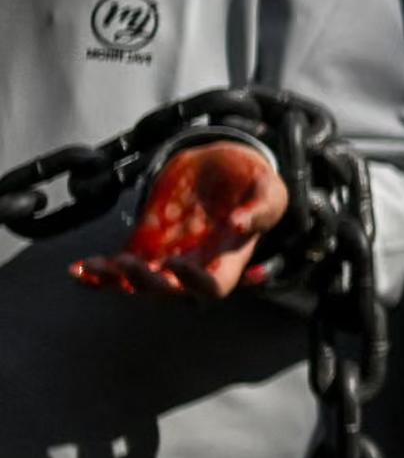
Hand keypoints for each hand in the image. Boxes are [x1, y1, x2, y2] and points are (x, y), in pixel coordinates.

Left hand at [72, 140, 286, 299]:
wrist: (223, 166)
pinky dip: (97, 273)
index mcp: (229, 258)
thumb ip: (261, 207)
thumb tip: (239, 225)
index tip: (176, 262)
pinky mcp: (145, 244)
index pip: (213, 287)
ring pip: (138, 284)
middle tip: (130, 264)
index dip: (194, 282)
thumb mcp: (269, 188)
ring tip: (93, 267)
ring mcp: (167, 257)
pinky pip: (118, 269)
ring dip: (115, 281)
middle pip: (170, 292)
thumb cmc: (252, 182)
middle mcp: (196, 265)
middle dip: (146, 283)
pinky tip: (79, 268)